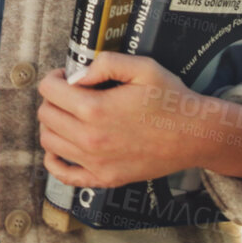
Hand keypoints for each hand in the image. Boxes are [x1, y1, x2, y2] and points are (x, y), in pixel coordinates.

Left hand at [36, 51, 241, 187]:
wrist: (195, 135)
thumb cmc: (170, 99)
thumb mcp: (142, 67)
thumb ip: (105, 63)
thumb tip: (76, 77)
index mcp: (95, 109)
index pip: (49, 90)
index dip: (55, 77)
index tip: (67, 76)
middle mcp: (90, 139)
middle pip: (46, 114)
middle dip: (53, 98)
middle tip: (71, 93)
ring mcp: (95, 163)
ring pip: (48, 142)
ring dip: (53, 124)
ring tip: (71, 115)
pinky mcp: (104, 178)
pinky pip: (63, 174)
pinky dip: (54, 160)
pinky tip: (62, 146)